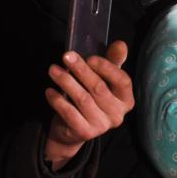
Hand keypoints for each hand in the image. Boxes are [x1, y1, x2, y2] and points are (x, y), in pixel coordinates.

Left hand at [43, 40, 133, 169]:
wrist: (73, 129)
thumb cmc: (92, 98)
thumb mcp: (104, 79)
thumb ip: (113, 61)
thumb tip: (120, 44)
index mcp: (126, 100)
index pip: (122, 81)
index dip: (107, 68)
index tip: (90, 58)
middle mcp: (117, 114)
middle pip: (99, 88)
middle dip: (81, 70)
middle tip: (65, 56)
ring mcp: (102, 126)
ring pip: (82, 99)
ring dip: (66, 81)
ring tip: (53, 70)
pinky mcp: (85, 133)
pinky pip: (69, 113)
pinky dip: (58, 100)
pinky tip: (49, 90)